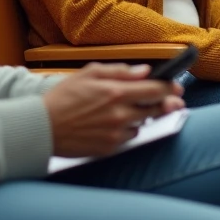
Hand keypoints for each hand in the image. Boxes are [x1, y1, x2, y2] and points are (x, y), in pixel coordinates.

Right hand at [42, 63, 184, 157]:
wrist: (43, 127)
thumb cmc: (63, 96)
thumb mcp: (90, 73)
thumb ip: (120, 71)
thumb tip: (144, 71)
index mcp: (116, 92)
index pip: (155, 90)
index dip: (169, 88)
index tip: (176, 87)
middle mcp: (119, 114)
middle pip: (156, 109)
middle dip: (167, 104)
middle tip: (173, 101)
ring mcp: (115, 133)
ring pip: (144, 124)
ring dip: (145, 117)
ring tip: (135, 109)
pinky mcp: (109, 148)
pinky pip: (129, 137)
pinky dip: (128, 129)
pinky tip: (119, 122)